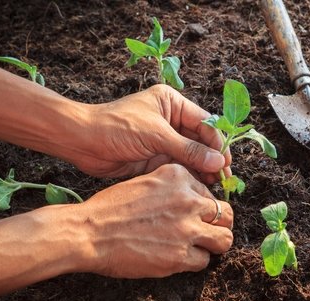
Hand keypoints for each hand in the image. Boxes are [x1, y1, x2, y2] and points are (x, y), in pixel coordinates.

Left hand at [73, 84, 230, 181]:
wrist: (82, 142)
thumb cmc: (116, 127)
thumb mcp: (156, 135)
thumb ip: (188, 150)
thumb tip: (219, 162)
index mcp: (172, 104)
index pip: (204, 123)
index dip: (218, 143)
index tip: (227, 163)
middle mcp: (171, 121)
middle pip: (200, 141)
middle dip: (213, 159)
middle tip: (225, 179)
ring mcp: (164, 140)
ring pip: (191, 156)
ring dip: (203, 170)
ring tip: (215, 186)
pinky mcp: (155, 158)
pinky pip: (178, 167)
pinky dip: (189, 176)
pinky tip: (199, 187)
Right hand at [80, 164, 233, 277]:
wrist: (89, 232)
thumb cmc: (111, 207)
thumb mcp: (146, 182)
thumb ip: (173, 187)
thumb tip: (192, 200)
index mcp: (179, 176)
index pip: (210, 191)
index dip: (204, 206)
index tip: (196, 214)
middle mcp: (188, 200)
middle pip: (226, 213)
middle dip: (220, 223)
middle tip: (210, 230)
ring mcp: (187, 229)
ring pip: (224, 239)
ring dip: (214, 243)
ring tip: (202, 246)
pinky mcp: (180, 256)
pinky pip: (204, 261)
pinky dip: (194, 261)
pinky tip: (179, 258)